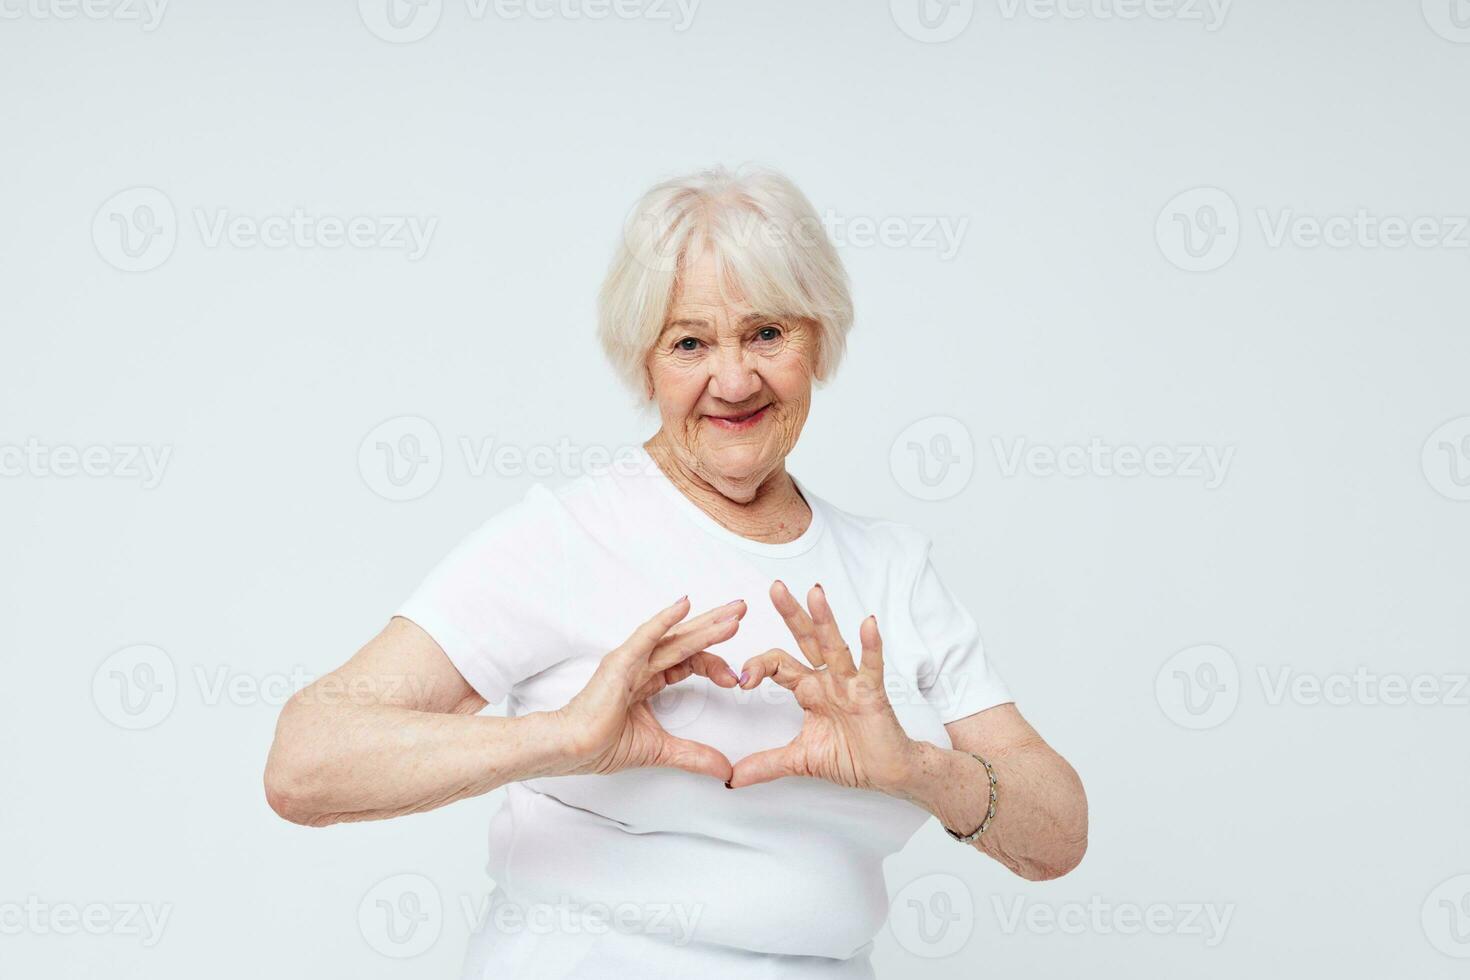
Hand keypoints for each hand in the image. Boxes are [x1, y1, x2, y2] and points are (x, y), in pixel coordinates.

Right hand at [554, 596, 743, 780]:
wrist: (572, 750)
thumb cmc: (600, 745)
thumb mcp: (661, 750)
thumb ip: (693, 756)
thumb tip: (725, 769)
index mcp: (648, 680)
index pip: (688, 662)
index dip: (714, 665)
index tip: (735, 680)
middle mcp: (641, 665)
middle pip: (686, 640)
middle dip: (716, 625)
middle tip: (742, 610)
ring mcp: (631, 661)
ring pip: (675, 638)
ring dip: (706, 624)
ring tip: (734, 613)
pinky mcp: (620, 662)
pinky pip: (646, 637)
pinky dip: (666, 620)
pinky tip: (686, 605)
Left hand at [728, 582, 916, 792]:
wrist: (889, 772)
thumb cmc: (853, 756)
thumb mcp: (800, 760)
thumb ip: (766, 764)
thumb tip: (732, 778)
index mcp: (809, 689)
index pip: (777, 665)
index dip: (758, 667)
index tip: (740, 681)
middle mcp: (828, 679)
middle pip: (805, 640)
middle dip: (790, 614)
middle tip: (774, 588)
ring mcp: (851, 683)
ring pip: (834, 646)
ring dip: (824, 620)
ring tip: (815, 593)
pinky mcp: (873, 694)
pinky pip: (871, 666)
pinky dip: (870, 646)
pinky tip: (868, 623)